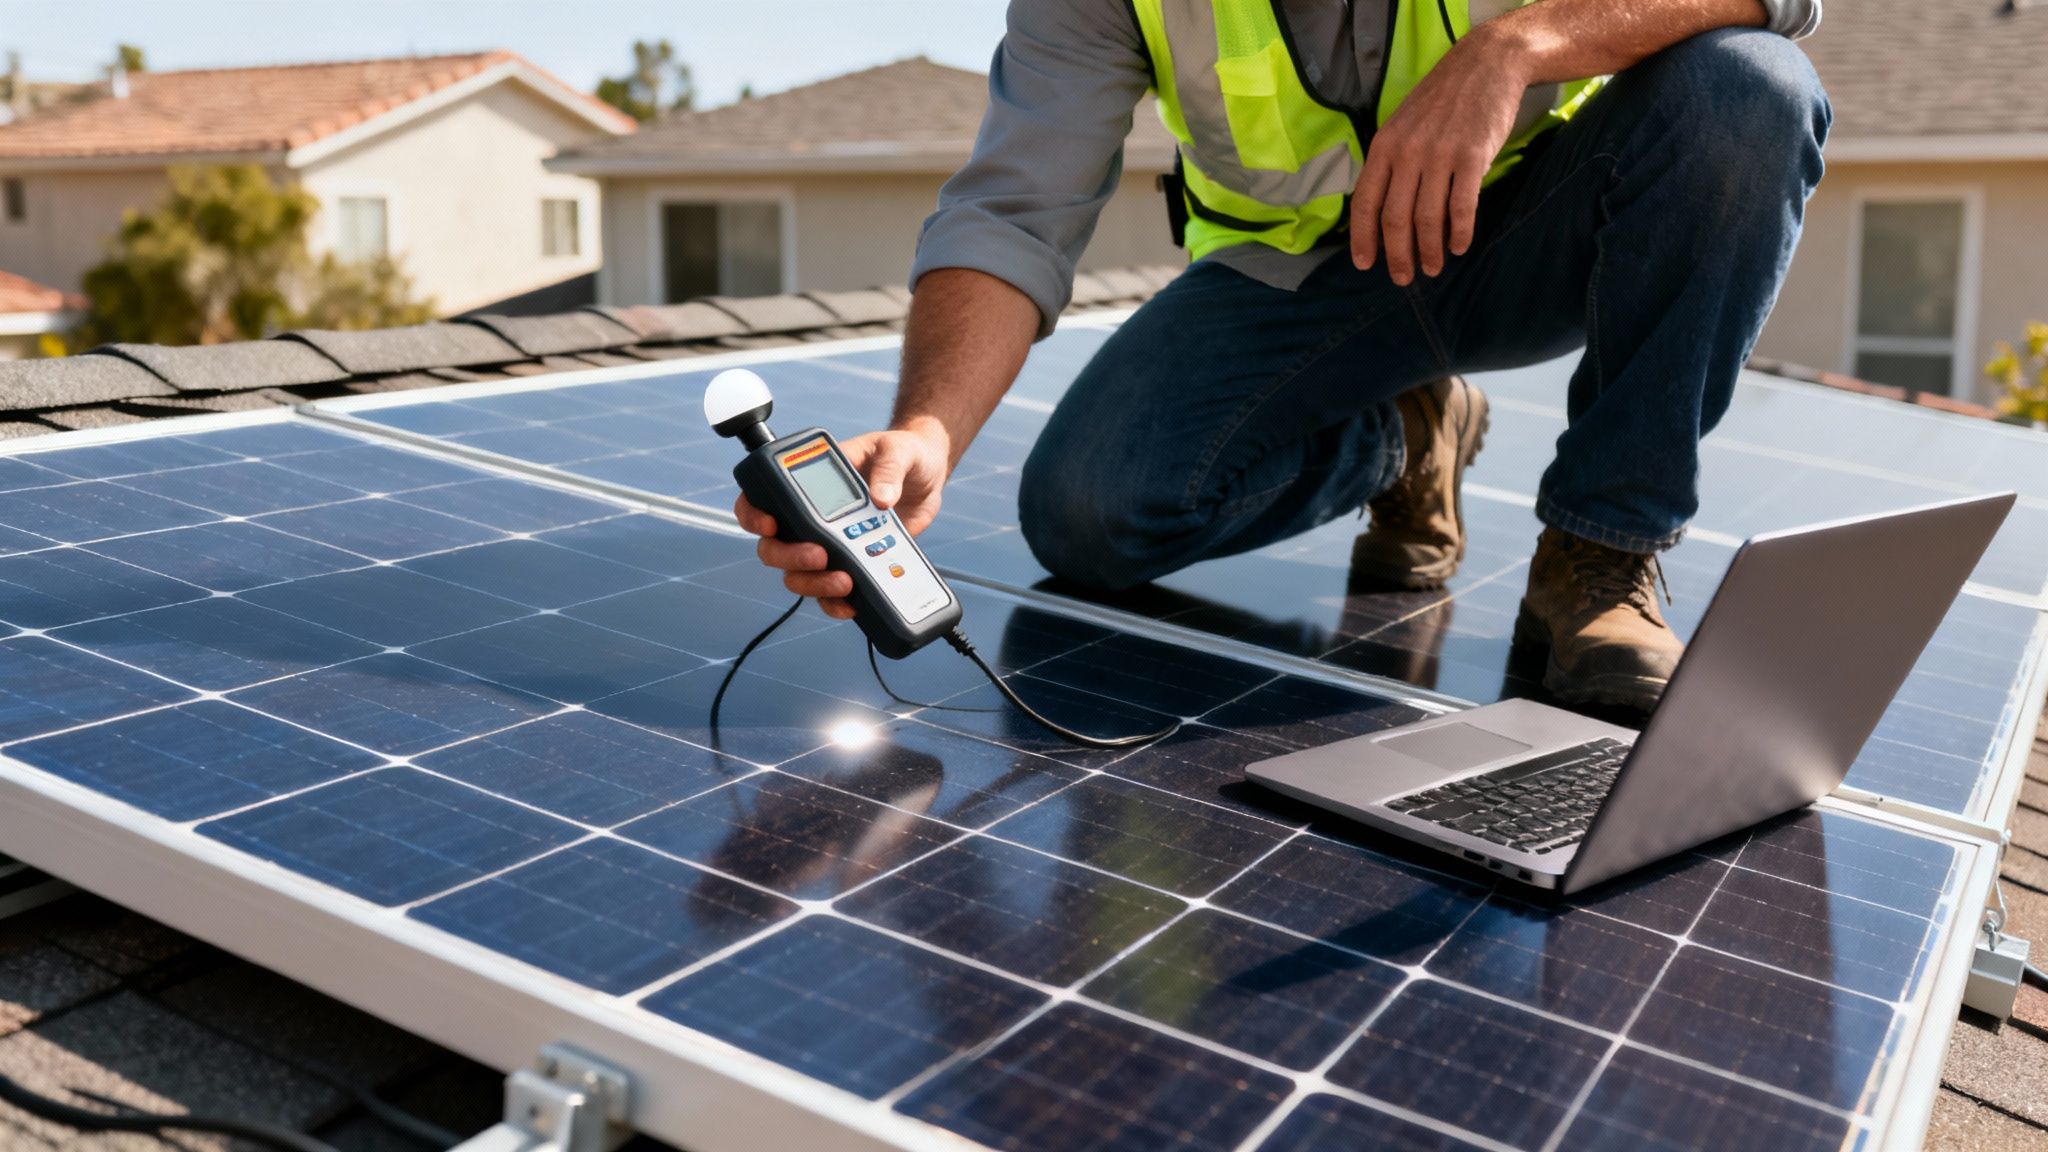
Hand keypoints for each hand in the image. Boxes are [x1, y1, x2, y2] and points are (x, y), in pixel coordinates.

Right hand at [734, 421, 951, 619]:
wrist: (929, 476)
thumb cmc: (904, 454)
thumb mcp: (898, 451)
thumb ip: (889, 470)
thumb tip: (881, 498)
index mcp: (813, 482)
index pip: (766, 497)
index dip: (755, 515)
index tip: (771, 526)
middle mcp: (813, 516)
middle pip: (775, 547)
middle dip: (790, 557)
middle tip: (821, 556)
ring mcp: (831, 543)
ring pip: (799, 575)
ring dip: (814, 584)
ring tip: (844, 581)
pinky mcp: (852, 563)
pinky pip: (830, 592)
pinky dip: (835, 603)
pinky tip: (850, 603)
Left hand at [1351, 29, 1532, 284]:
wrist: (1486, 64)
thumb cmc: (1442, 99)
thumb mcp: (1403, 124)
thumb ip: (1390, 162)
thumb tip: (1380, 208)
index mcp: (1384, 146)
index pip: (1365, 202)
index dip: (1363, 238)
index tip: (1365, 264)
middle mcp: (1407, 152)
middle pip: (1395, 218)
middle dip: (1397, 255)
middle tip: (1403, 277)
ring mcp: (1440, 154)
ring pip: (1427, 217)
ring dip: (1429, 250)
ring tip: (1432, 268)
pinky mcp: (1473, 157)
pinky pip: (1462, 206)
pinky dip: (1459, 233)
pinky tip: (1458, 247)